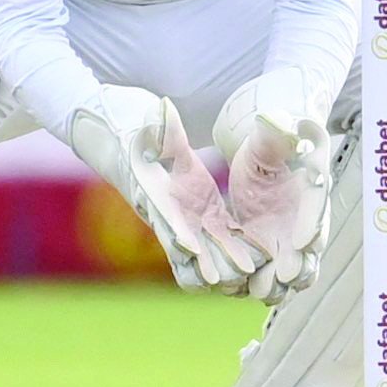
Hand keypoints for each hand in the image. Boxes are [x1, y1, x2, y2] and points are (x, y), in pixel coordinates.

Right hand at [69, 87, 261, 292]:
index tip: (191, 249)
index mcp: (155, 193)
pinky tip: (261, 261)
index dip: (176, 235)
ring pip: (207, 255)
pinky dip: (237, 252)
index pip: (163, 219)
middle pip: (187, 251)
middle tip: (232, 277)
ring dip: (224, 267)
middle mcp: (171, 213)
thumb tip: (164, 109)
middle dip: (208, 264)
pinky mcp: (208, 216)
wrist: (126, 136)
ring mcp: (190, 218)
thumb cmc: (136, 130)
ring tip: (250, 277)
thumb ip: (161, 127)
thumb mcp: (149, 126)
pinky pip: (223, 240)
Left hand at [216, 70, 331, 303]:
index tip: (303, 243)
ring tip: (260, 290)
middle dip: (298, 266)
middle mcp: (309, 218)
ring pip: (296, 271)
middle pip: (311, 250)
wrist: (266, 157)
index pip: (318, 206)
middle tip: (282, 277)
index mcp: (314, 185)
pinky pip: (274, 276)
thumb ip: (275, 132)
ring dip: (281, 283)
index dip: (312, 225)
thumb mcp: (269, 134)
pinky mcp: (274, 251)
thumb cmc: (270, 141)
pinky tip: (246, 292)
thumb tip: (277, 120)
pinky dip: (264, 285)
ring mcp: (293, 239)